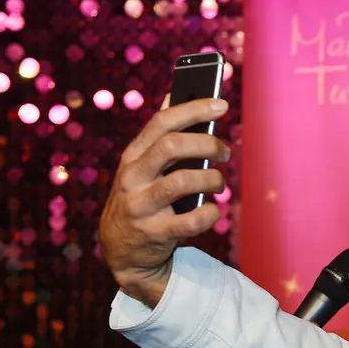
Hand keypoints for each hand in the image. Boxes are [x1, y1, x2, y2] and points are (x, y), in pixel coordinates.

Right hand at [99, 96, 230, 307]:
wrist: (123, 252)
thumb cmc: (142, 200)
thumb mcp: (141, 167)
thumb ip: (158, 136)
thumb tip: (174, 95)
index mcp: (133, 157)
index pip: (162, 122)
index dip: (194, 109)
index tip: (222, 104)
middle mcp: (132, 178)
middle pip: (171, 146)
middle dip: (207, 144)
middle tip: (225, 151)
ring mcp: (140, 206)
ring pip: (182, 181)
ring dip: (212, 179)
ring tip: (220, 183)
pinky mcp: (154, 233)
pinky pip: (191, 220)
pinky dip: (211, 214)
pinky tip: (214, 210)